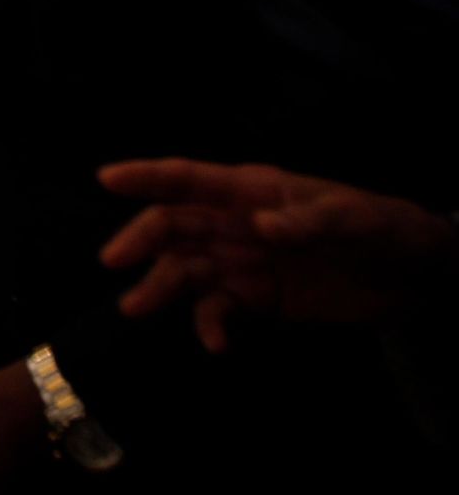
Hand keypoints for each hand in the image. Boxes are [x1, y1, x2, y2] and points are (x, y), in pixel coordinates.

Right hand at [100, 158, 458, 351]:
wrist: (414, 278)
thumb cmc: (381, 229)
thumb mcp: (352, 218)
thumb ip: (307, 221)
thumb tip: (260, 226)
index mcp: (251, 192)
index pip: (190, 178)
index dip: (147, 176)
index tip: (105, 178)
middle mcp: (235, 224)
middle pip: (174, 226)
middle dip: (141, 239)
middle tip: (114, 261)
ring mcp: (242, 262)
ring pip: (184, 270)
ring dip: (158, 288)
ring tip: (135, 309)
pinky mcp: (256, 300)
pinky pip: (217, 310)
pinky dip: (209, 326)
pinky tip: (216, 344)